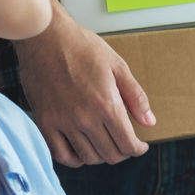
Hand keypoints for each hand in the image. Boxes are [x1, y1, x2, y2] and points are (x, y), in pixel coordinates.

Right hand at [15, 0, 154, 166]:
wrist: (45, 36)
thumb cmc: (82, 47)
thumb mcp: (118, 67)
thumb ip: (136, 97)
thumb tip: (150, 122)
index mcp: (107, 105)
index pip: (128, 144)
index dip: (137, 149)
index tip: (140, 146)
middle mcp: (85, 118)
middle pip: (110, 155)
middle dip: (122, 152)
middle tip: (124, 144)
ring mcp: (62, 122)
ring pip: (87, 157)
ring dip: (100, 155)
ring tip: (104, 144)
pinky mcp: (44, 121)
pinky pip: (60, 154)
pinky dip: (73, 158)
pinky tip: (81, 150)